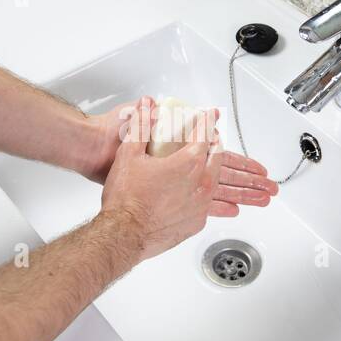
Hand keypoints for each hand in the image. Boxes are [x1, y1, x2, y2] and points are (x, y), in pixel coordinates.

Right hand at [100, 97, 216, 260]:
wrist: (124, 234)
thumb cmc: (126, 199)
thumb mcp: (128, 154)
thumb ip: (140, 126)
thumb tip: (146, 106)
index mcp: (188, 163)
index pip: (205, 134)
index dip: (207, 121)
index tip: (210, 115)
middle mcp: (201, 183)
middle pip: (217, 155)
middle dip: (214, 142)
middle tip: (210, 137)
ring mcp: (201, 204)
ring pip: (216, 180)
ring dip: (214, 167)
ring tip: (209, 162)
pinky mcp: (197, 222)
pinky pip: (208, 203)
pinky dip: (206, 193)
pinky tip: (200, 192)